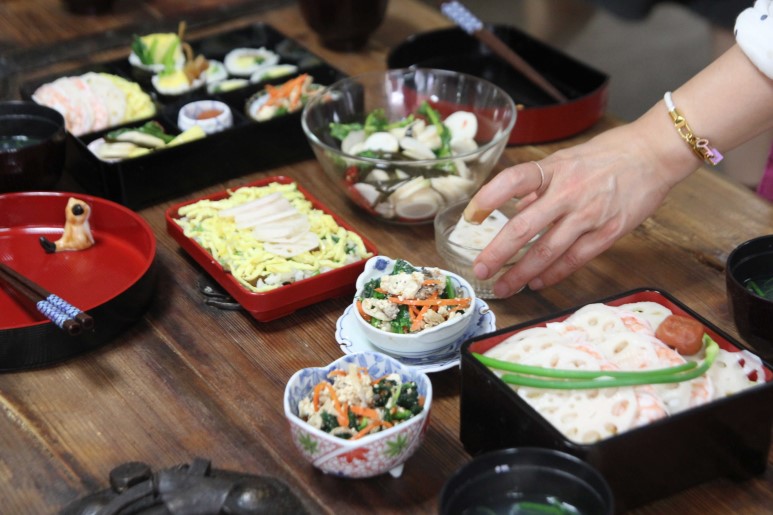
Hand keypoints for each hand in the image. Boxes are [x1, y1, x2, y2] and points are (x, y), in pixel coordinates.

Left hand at [464, 122, 686, 296]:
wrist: (654, 154)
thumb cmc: (608, 154)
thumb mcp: (565, 160)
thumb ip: (538, 185)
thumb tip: (514, 206)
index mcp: (553, 169)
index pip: (512, 181)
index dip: (487, 198)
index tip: (470, 216)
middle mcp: (568, 192)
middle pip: (522, 227)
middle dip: (497, 253)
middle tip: (479, 270)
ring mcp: (588, 215)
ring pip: (546, 252)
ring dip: (520, 274)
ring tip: (503, 287)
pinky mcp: (608, 232)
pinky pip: (574, 260)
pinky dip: (552, 274)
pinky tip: (537, 283)